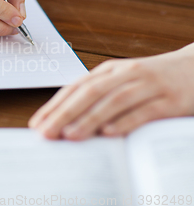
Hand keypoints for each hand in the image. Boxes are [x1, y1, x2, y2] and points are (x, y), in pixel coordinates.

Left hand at [28, 43, 193, 139]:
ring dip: (89, 119)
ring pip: (113, 101)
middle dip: (64, 114)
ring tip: (70, 135)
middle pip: (88, 93)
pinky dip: (125, 121)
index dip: (54, 105)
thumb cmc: (151, 79)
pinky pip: (143, 111)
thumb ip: (97, 95)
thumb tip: (66, 120)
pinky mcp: (169, 100)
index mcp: (109, 70)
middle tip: (46, 133)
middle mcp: (125, 74)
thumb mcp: (121, 80)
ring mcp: (147, 85)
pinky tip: (109, 133)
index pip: (75, 87)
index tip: (37, 123)